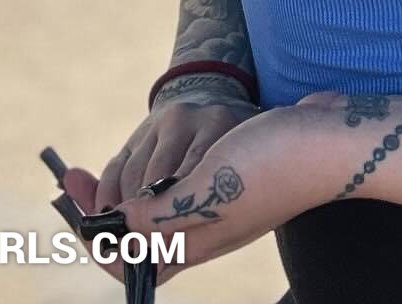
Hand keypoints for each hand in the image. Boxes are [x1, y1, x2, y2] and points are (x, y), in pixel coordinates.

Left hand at [63, 103, 326, 283]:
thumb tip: (116, 230)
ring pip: (156, 208)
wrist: (331, 138)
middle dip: (100, 211)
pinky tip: (158, 153)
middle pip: (137, 235)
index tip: (71, 205)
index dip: (94, 240)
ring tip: (105, 169)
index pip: (129, 263)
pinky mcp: (235, 174)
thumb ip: (155, 217)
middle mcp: (204, 228)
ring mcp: (221, 202)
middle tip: (73, 176)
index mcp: (194, 241)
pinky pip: (181, 182)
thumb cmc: (271, 164)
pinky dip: (158, 173)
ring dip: (126, 191)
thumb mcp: (204, 191)